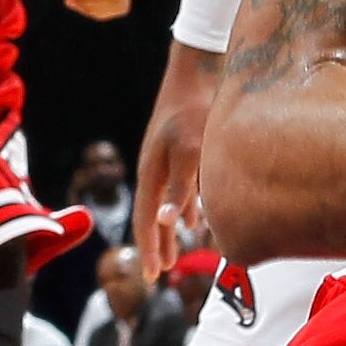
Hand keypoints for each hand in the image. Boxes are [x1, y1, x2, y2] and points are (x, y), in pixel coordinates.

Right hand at [131, 45, 215, 290]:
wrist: (199, 68)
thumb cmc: (195, 108)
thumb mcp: (189, 150)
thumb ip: (179, 187)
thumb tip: (165, 223)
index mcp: (151, 171)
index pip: (146, 219)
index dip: (150, 249)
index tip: (153, 278)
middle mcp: (155, 168)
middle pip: (152, 215)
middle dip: (156, 245)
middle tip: (161, 273)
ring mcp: (167, 158)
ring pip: (165, 203)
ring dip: (168, 230)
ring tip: (174, 254)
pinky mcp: (182, 149)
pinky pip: (179, 190)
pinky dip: (183, 209)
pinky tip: (194, 219)